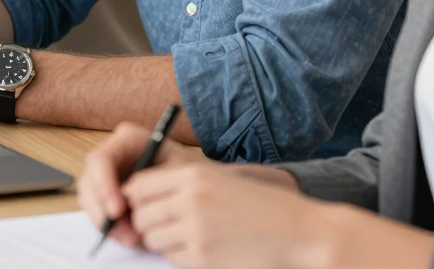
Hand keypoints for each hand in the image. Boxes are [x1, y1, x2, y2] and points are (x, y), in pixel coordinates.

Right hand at [77, 122, 204, 247]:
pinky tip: (130, 237)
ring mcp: (107, 174)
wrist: (197, 183)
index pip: (100, 159)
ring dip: (106, 224)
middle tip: (126, 234)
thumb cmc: (189, 171)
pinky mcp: (108, 194)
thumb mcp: (177, 171)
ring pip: (90, 200)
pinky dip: (110, 228)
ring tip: (133, 239)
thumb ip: (152, 181)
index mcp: (127, 139)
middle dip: (102, 211)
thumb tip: (128, 198)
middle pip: (89, 182)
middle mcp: (113, 154)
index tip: (117, 211)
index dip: (103, 185)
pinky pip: (97, 212)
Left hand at [123, 165, 433, 268]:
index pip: (139, 184)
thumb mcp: (220, 182)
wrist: (298, 233)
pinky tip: (206, 250)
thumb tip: (137, 198)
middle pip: (141, 215)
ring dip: (164, 241)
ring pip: (153, 239)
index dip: (134, 198)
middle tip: (168, 226)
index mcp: (194, 174)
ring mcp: (194, 230)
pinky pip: (172, 259)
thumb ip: (182, 185)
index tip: (141, 206)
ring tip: (191, 237)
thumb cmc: (260, 206)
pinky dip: (181, 257)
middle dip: (146, 223)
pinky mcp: (202, 259)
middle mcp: (189, 198)